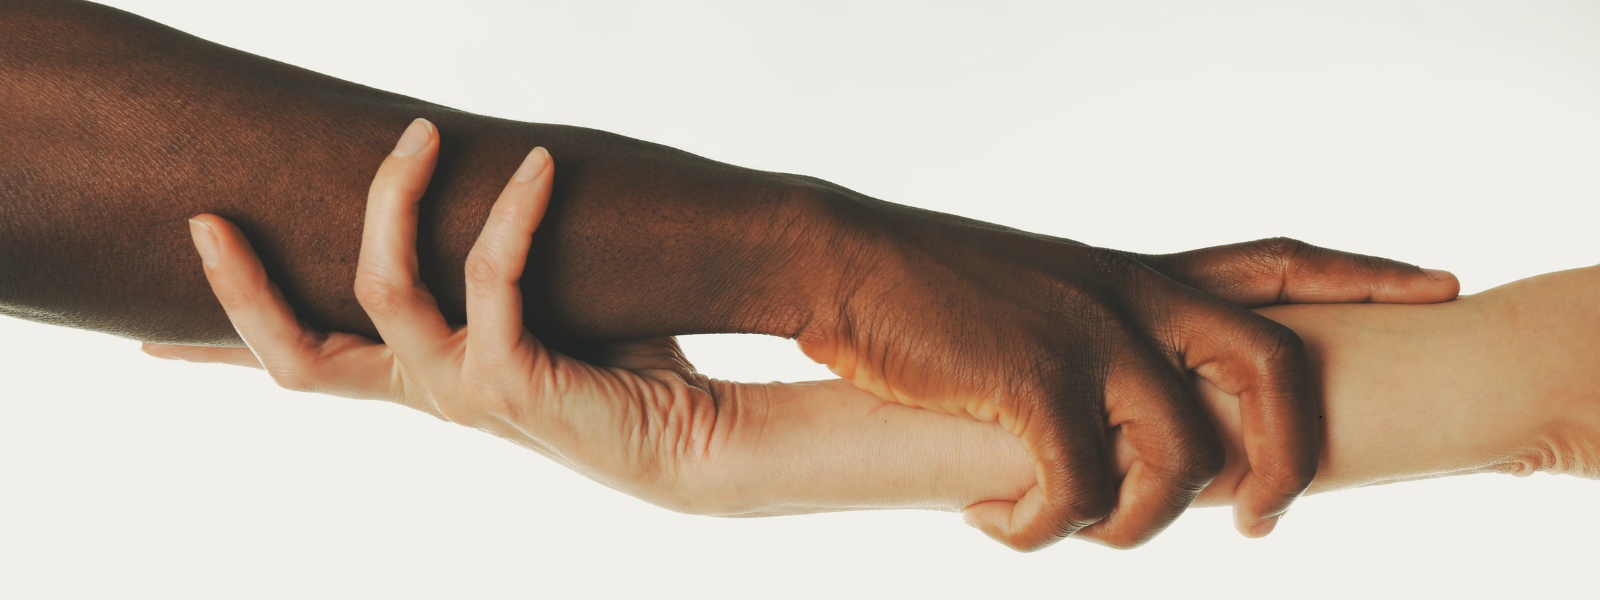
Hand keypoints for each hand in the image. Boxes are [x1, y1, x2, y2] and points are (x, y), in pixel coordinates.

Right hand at [142, 119, 730, 510]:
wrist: (697, 435)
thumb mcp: (537, 310)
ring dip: (392, 198)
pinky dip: (509, 210)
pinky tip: (540, 167)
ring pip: (377, 289)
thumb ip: (489, 272)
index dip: (221, 353)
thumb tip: (475, 177)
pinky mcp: (513, 382)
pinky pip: (489, 273)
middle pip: (293, 359)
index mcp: (418, 377)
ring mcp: (461, 391)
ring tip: (422, 133)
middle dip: (240, 287)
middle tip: (210, 215)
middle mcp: (426, 390)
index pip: (302, 368)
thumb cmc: (622, 368)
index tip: (145, 343)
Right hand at [797, 197, 1459, 548]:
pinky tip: (999, 524)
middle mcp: (1128, 297)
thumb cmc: (920, 288)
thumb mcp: (1027, 296)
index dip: (1360, 276)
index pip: (1272, 263)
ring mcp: (1087, 335)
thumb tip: (1106, 417)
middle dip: (1287, 460)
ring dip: (1136, 523)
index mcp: (1131, 275)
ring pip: (1179, 457)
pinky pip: (1082, 489)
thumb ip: (1084, 337)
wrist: (836, 261)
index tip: (1432, 286)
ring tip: (1074, 530)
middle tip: (1262, 523)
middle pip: (1270, 367)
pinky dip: (1046, 529)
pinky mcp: (1034, 380)